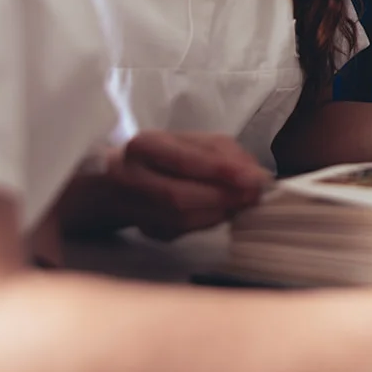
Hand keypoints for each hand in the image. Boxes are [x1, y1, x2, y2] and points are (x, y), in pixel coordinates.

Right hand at [67, 132, 270, 240]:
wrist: (114, 180)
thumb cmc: (161, 154)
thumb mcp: (189, 140)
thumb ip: (222, 152)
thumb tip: (257, 174)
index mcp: (144, 145)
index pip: (183, 160)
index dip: (220, 171)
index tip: (255, 177)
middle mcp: (130, 177)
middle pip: (179, 196)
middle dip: (224, 197)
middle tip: (256, 194)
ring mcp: (131, 207)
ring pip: (180, 219)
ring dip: (220, 213)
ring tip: (245, 202)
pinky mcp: (143, 229)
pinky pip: (181, 231)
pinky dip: (208, 223)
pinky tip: (225, 212)